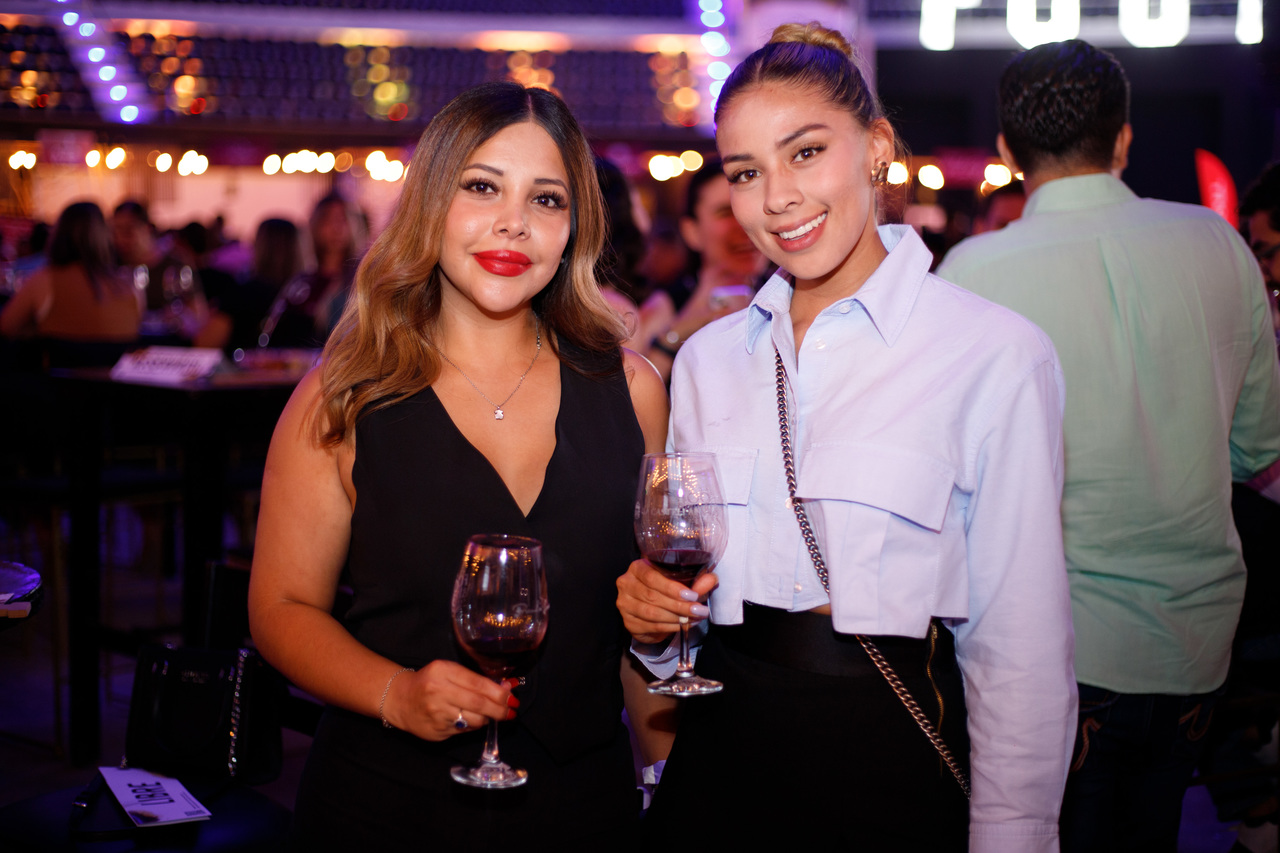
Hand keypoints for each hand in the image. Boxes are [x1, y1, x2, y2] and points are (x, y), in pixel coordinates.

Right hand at [382, 660, 517, 741]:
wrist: (399, 699)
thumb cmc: (430, 682)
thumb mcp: (449, 672)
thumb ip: (475, 679)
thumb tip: (506, 688)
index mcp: (443, 672)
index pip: (478, 684)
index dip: (499, 693)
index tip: (512, 698)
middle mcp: (438, 692)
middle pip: (478, 704)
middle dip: (499, 710)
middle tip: (511, 712)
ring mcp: (436, 714)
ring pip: (474, 721)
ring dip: (487, 719)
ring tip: (488, 714)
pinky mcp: (436, 731)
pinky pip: (463, 730)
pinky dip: (471, 725)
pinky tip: (468, 719)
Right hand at [616, 557, 717, 644]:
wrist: (652, 607)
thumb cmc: (666, 589)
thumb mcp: (682, 581)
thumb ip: (696, 581)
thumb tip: (711, 580)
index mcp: (637, 568)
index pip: (652, 577)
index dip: (672, 588)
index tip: (692, 596)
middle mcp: (626, 584)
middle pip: (653, 597)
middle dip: (679, 606)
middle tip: (699, 611)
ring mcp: (624, 604)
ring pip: (651, 613)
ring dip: (675, 618)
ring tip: (693, 619)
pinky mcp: (628, 622)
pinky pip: (650, 626)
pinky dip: (669, 627)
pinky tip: (682, 626)